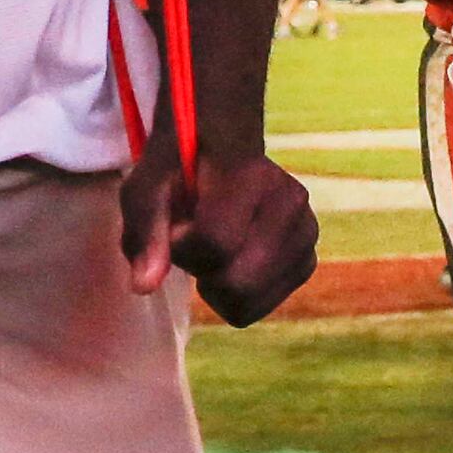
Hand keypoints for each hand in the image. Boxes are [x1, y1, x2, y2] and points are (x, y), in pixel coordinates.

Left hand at [120, 140, 318, 326]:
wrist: (221, 146)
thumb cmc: (178, 168)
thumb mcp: (146, 186)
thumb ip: (145, 230)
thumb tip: (144, 286)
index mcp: (251, 174)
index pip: (214, 243)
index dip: (181, 248)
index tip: (175, 226)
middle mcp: (290, 202)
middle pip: (237, 283)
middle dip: (202, 271)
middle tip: (194, 240)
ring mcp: (306, 231)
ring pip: (250, 302)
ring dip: (219, 285)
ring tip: (214, 248)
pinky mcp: (308, 257)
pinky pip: (263, 305)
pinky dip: (239, 293)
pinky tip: (234, 258)